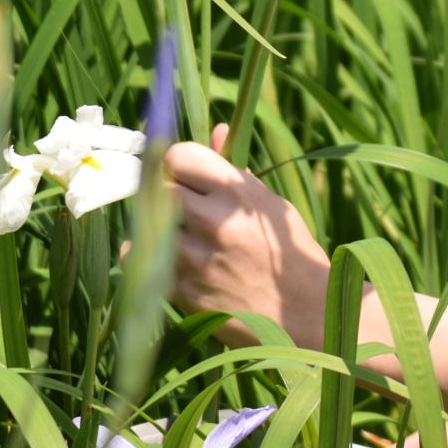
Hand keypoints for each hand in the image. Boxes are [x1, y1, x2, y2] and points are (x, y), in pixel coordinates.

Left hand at [166, 123, 331, 347]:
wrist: (305, 317)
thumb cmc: (290, 255)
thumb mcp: (271, 206)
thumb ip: (235, 171)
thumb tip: (215, 130)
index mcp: (239, 193)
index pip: (178, 156)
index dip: (176, 163)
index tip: (182, 174)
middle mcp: (216, 222)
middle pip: (158, 187)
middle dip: (164, 192)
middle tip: (177, 204)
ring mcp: (197, 259)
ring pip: (145, 224)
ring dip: (155, 225)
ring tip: (177, 232)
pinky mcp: (184, 292)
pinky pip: (143, 261)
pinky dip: (150, 257)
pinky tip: (172, 259)